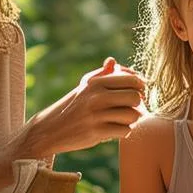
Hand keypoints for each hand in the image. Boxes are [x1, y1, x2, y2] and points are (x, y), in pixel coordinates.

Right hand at [18, 57, 145, 156]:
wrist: (51, 129)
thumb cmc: (73, 105)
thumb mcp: (84, 86)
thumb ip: (102, 73)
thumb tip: (113, 60)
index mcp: (96, 82)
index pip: (132, 79)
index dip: (140, 87)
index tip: (137, 92)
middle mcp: (97, 96)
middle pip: (135, 97)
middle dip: (138, 105)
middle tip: (131, 108)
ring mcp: (96, 114)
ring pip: (133, 115)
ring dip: (132, 120)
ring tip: (124, 119)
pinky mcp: (96, 132)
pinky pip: (125, 130)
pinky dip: (124, 131)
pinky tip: (116, 129)